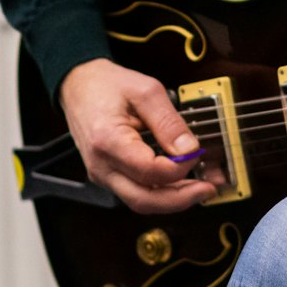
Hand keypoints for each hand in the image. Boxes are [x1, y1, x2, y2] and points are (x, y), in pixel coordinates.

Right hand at [58, 58, 217, 213]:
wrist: (79, 85)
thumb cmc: (106, 85)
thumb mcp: (145, 91)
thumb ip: (169, 121)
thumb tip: (189, 148)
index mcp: (108, 141)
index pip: (149, 171)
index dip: (179, 167)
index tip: (196, 153)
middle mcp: (101, 165)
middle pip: (144, 200)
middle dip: (181, 199)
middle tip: (207, 189)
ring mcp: (102, 174)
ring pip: (140, 202)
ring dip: (172, 199)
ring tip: (199, 187)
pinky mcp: (108, 176)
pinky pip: (136, 193)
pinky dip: (160, 192)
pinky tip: (180, 183)